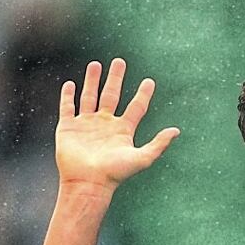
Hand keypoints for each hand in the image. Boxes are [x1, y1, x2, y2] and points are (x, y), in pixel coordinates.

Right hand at [55, 58, 178, 190]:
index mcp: (123, 130)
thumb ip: (158, 144)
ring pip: (90, 96)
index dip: (143, 94)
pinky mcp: (68, 127)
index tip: (150, 81)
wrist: (88, 182)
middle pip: (112, 95)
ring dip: (92, 81)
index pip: (136, 107)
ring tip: (96, 65)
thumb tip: (176, 131)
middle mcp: (105, 124)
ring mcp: (86, 125)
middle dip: (115, 78)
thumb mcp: (142, 158)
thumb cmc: (115, 173)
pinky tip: (71, 84)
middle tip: (120, 61)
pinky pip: (68, 107)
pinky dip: (68, 96)